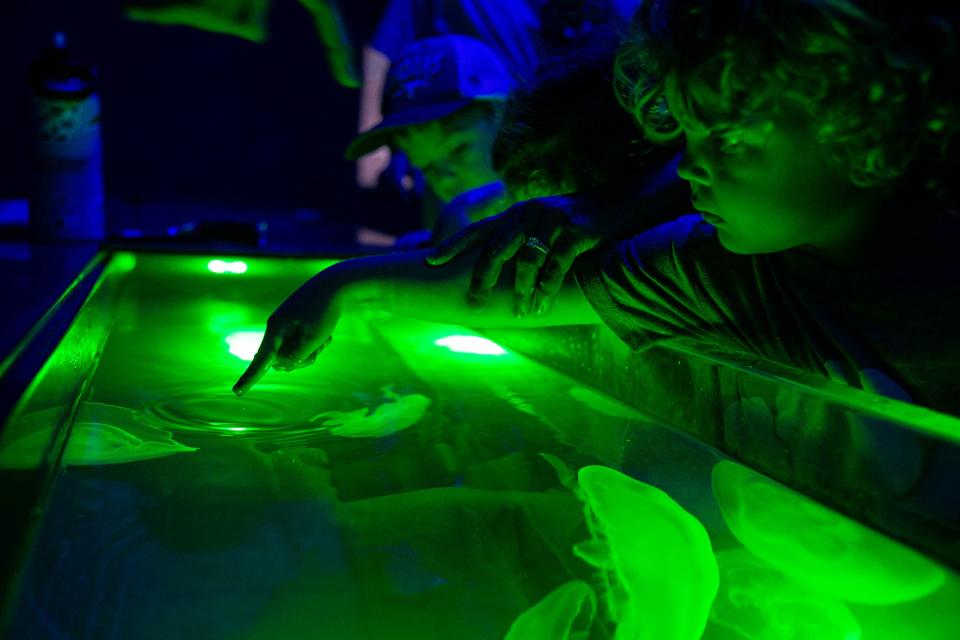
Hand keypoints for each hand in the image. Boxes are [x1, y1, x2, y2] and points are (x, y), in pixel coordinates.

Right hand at [233, 272, 343, 395]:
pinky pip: (304, 342)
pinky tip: (327, 332)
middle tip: (319, 345)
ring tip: (325, 336)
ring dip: (312, 350)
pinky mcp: (297, 323)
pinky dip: (316, 341)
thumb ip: (295, 356)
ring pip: (296, 352)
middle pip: (283, 359)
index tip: (236, 392)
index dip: (249, 378)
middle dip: (302, 359)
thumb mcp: (312, 338)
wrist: (336, 283)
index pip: (261, 360)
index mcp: (275, 330)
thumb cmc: (324, 311)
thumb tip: (280, 366)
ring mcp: (286, 325)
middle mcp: (277, 327)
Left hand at [425, 195, 608, 317]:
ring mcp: (551, 221)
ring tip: (519, 314)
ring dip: (520, 292)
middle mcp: (528, 214)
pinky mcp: (574, 232)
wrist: (624, 204)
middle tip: (473, 307)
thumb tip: (500, 269)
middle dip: (481, 281)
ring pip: (525, 262)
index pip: (477, 230)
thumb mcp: (546, 225)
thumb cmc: (581, 222)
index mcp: (516, 214)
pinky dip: (546, 290)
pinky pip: (554, 267)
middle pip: (494, 250)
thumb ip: (522, 240)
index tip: (429, 262)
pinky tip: (541, 306)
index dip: (453, 246)